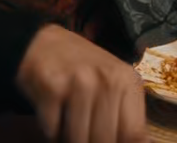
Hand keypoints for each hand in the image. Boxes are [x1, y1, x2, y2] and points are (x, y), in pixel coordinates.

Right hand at [16, 25, 147, 142]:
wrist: (43, 44)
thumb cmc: (83, 70)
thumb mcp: (114, 84)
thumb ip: (127, 116)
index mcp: (128, 81)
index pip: (133, 134)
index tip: (110, 142)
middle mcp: (107, 80)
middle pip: (105, 140)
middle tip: (85, 132)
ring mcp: (79, 83)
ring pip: (78, 139)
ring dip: (70, 138)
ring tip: (68, 123)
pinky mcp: (52, 87)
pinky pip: (53, 131)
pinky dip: (51, 131)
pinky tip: (54, 114)